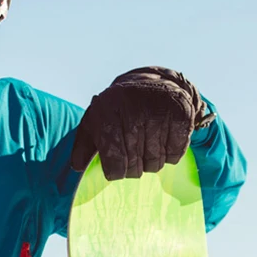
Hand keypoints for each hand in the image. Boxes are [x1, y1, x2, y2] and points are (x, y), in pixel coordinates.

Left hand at [70, 67, 214, 180]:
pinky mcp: (180, 114)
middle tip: (132, 160)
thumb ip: (82, 146)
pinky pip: (175, 154)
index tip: (115, 169)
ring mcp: (158, 111)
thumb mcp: (95, 123)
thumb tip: (75, 167)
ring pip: (156, 162)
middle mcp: (133, 110)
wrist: (149, 85)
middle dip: (132, 169)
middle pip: (134, 164)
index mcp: (106, 113)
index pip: (114, 159)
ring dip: (150, 162)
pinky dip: (169, 155)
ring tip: (146, 146)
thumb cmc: (117, 110)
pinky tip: (162, 140)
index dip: (115, 171)